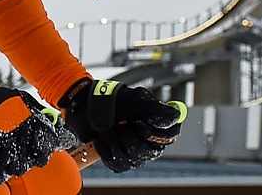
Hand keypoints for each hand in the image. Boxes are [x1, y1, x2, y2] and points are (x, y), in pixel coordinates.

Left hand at [58, 78, 183, 172]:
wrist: (87, 108)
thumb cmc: (113, 100)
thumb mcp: (135, 99)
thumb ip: (155, 109)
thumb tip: (175, 117)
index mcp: (158, 124)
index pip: (171, 134)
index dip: (157, 132)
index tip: (139, 123)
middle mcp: (150, 141)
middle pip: (152, 150)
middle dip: (131, 137)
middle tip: (120, 124)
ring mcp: (135, 154)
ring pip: (133, 158)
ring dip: (116, 141)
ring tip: (108, 128)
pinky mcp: (119, 163)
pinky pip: (117, 163)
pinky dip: (106, 149)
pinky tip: (102, 137)